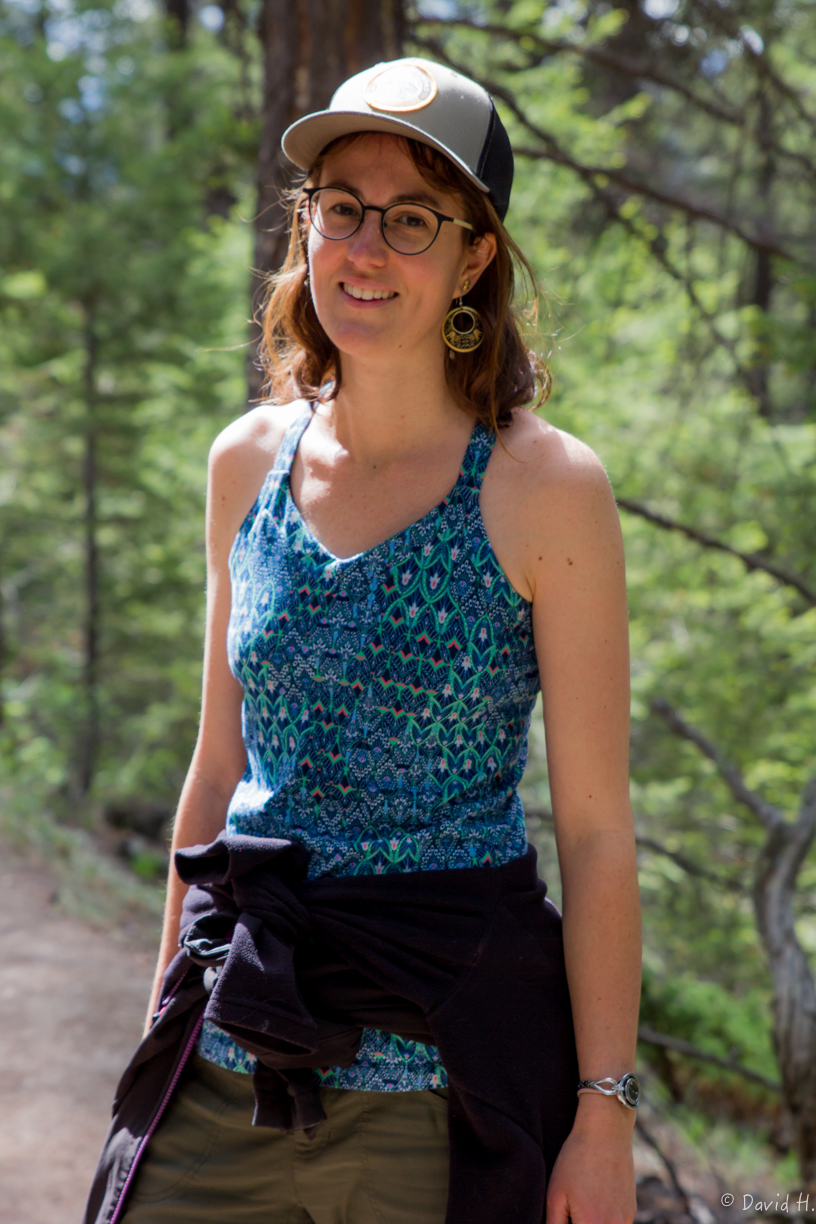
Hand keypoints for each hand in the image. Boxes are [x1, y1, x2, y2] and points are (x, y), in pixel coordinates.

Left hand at [545, 1096, 636, 1223]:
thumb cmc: (576, 1159)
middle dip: (580, 1222)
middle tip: (572, 1207)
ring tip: (584, 1200)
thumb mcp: (555, 1193)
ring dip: (592, 1222)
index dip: (568, 1223)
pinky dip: (605, 1219)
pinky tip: (596, 1198)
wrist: (605, 1130)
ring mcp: (625, 1220)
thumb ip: (554, 1223)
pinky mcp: (631, 1211)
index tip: (566, 1213)